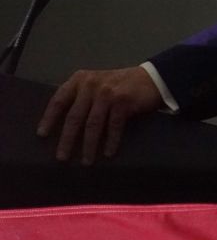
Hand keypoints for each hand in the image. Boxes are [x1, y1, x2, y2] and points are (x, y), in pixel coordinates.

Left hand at [37, 67, 162, 164]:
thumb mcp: (96, 85)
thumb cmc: (120, 85)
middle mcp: (91, 85)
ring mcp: (107, 93)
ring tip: (86, 161)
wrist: (151, 79)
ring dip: (89, 145)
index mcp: (80, 80)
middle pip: (75, 116)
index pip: (59, 100)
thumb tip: (63, 126)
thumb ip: (81, 97)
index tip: (42, 135)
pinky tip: (109, 153)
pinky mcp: (123, 101)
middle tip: (62, 157)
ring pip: (93, 124)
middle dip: (67, 139)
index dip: (49, 118)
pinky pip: (114, 126)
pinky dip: (111, 141)